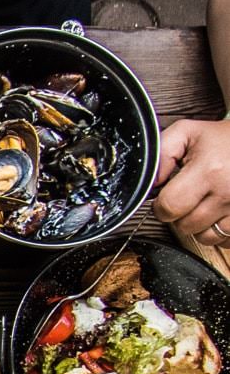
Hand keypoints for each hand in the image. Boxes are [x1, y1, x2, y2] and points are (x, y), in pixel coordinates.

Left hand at [152, 119, 229, 244]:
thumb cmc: (226, 139)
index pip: (170, 207)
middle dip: (179, 216)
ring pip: (206, 238)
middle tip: (188, 199)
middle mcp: (227, 193)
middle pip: (185, 226)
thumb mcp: (189, 132)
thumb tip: (150, 182)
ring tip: (204, 206)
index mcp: (209, 171)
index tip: (166, 199)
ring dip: (199, 226)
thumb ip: (162, 153)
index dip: (161, 206)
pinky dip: (220, 233)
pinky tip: (219, 216)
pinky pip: (227, 241)